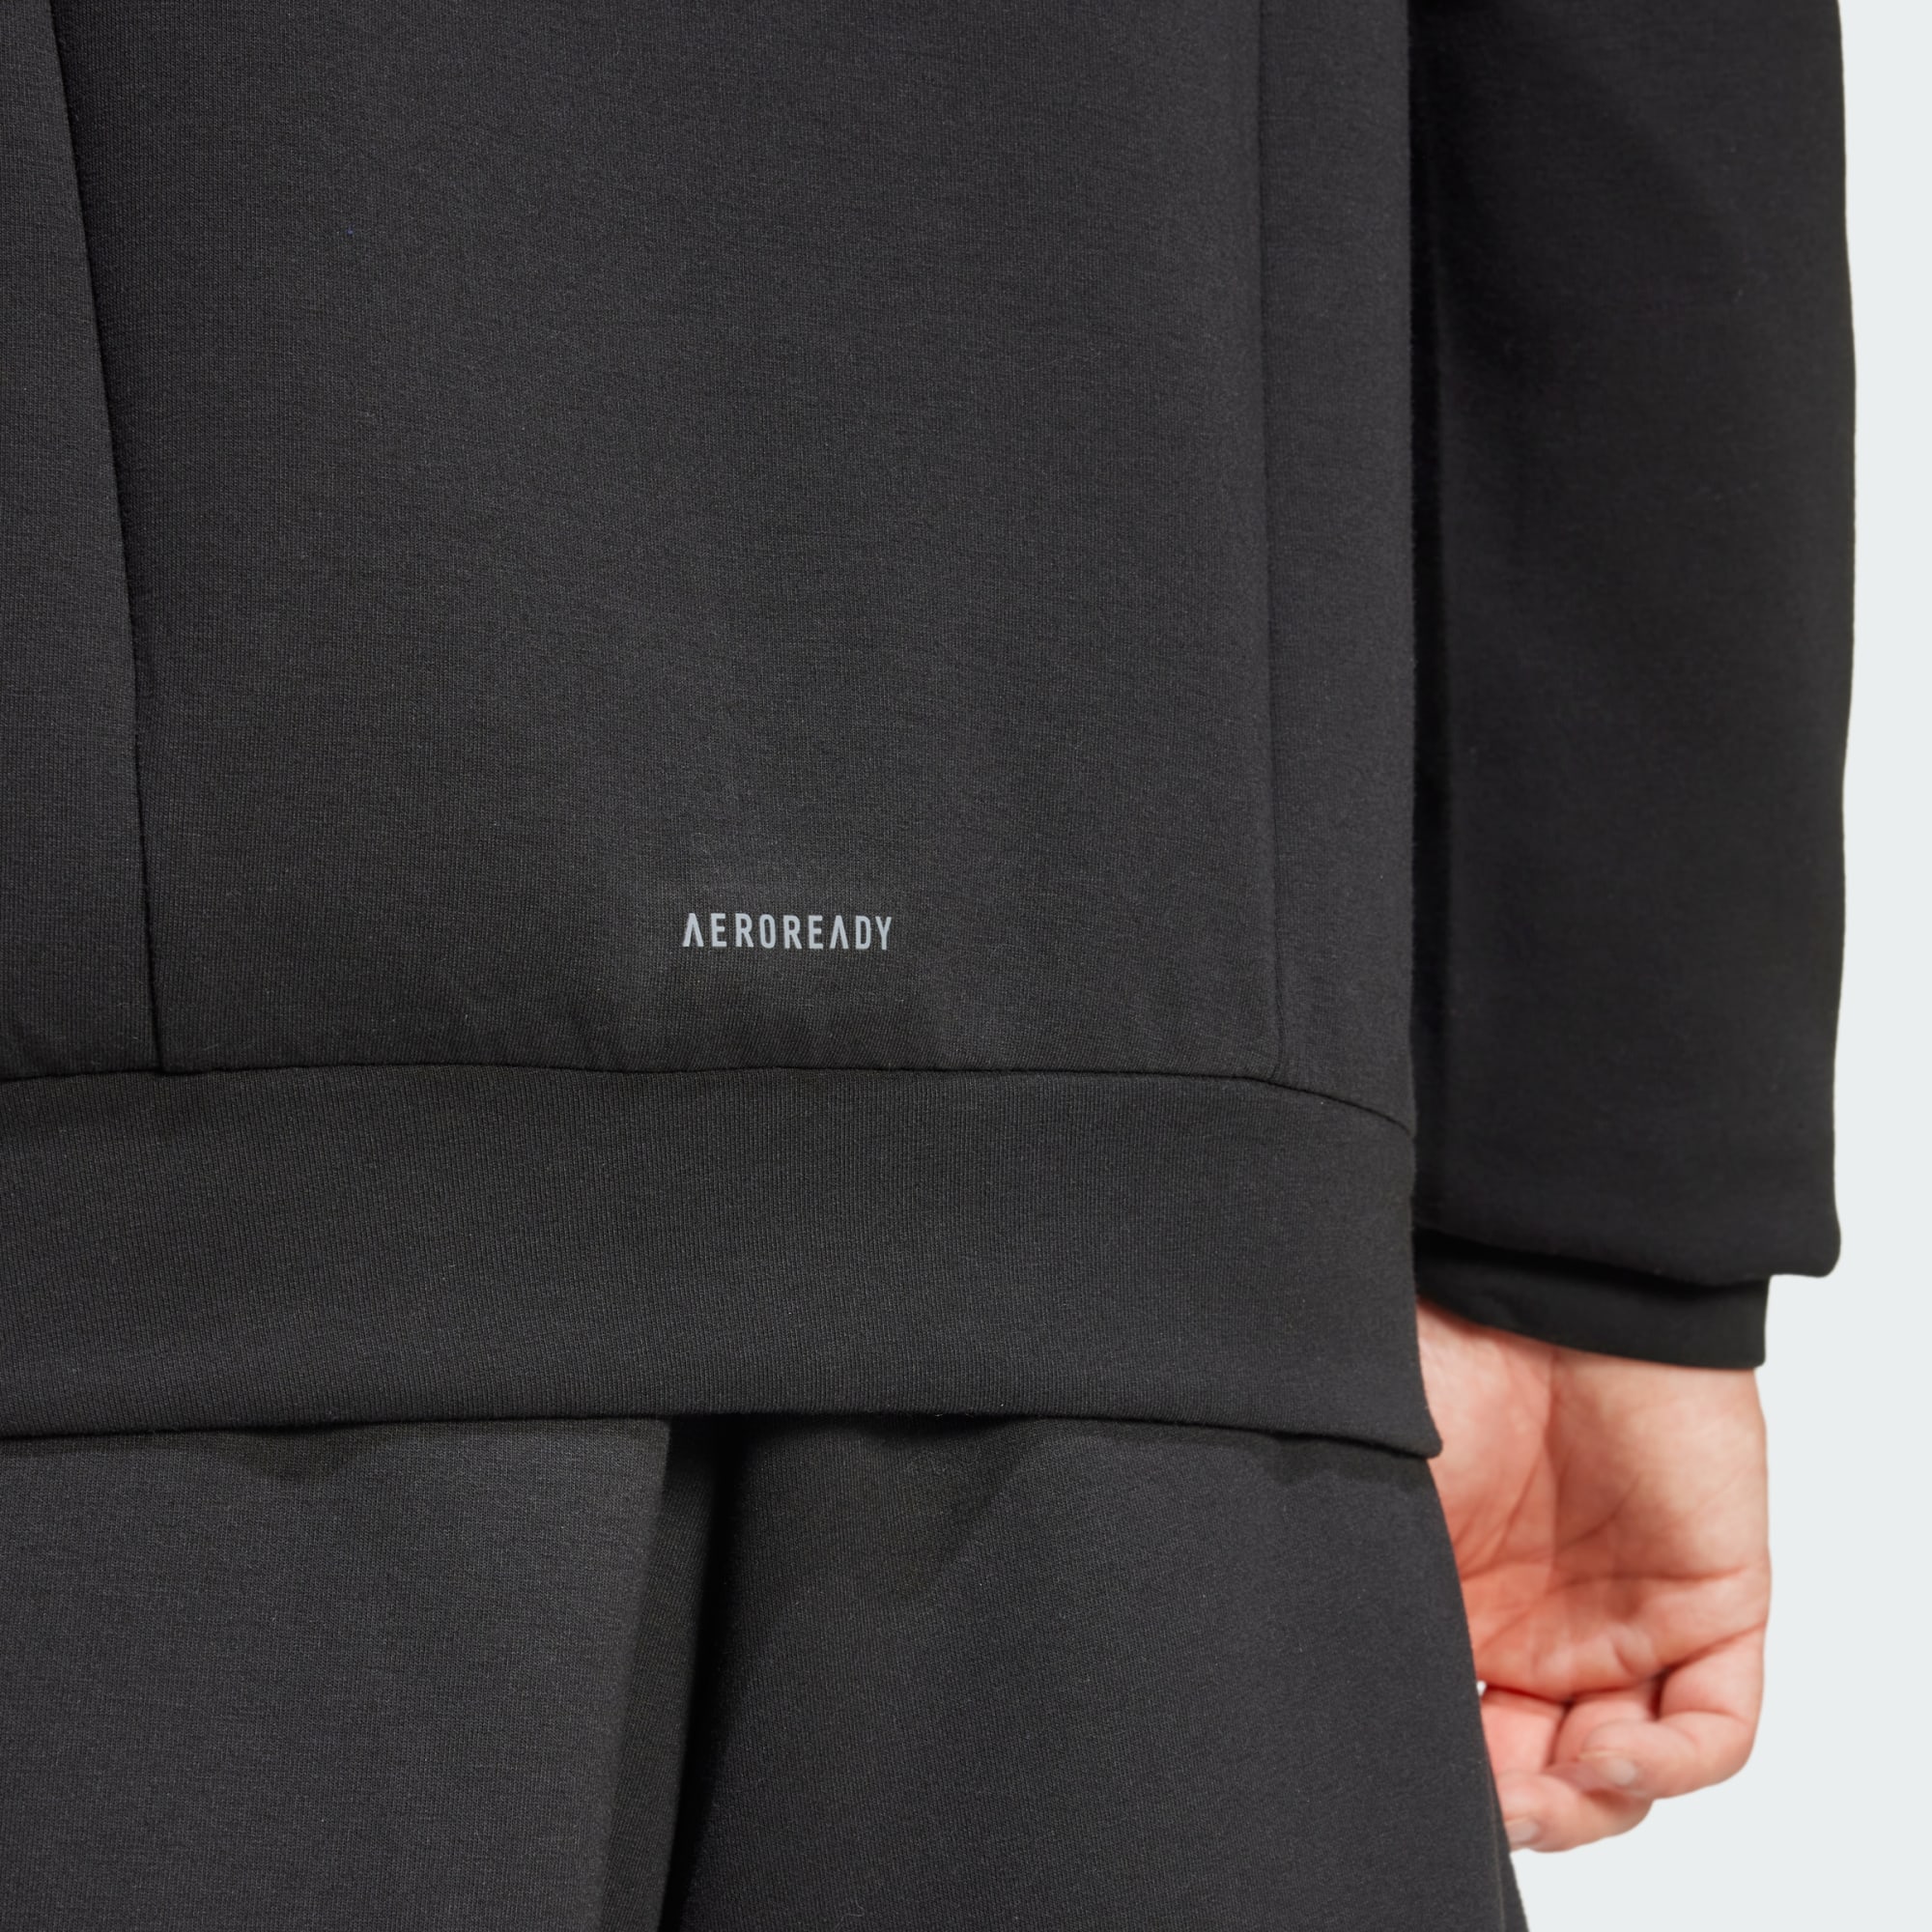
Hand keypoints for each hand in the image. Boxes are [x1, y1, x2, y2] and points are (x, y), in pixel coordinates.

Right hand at [1417, 1298, 1769, 1851]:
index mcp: (1460, 1606)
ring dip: (1586, 1806)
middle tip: (1487, 1803)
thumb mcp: (1380, 1500)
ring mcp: (1632, 1622)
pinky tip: (1606, 1754)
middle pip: (1544, 1776)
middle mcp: (1544, 1628)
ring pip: (1626, 1774)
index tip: (1402, 1773)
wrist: (1540, 1285)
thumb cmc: (1443, 1365)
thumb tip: (1319, 1701)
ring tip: (1545, 1788)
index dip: (1445, 1777)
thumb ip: (1367, 1596)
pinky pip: (1711, 1729)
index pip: (1462, 1734)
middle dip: (1517, 1811)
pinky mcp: (1713, 1604)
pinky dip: (1663, 1768)